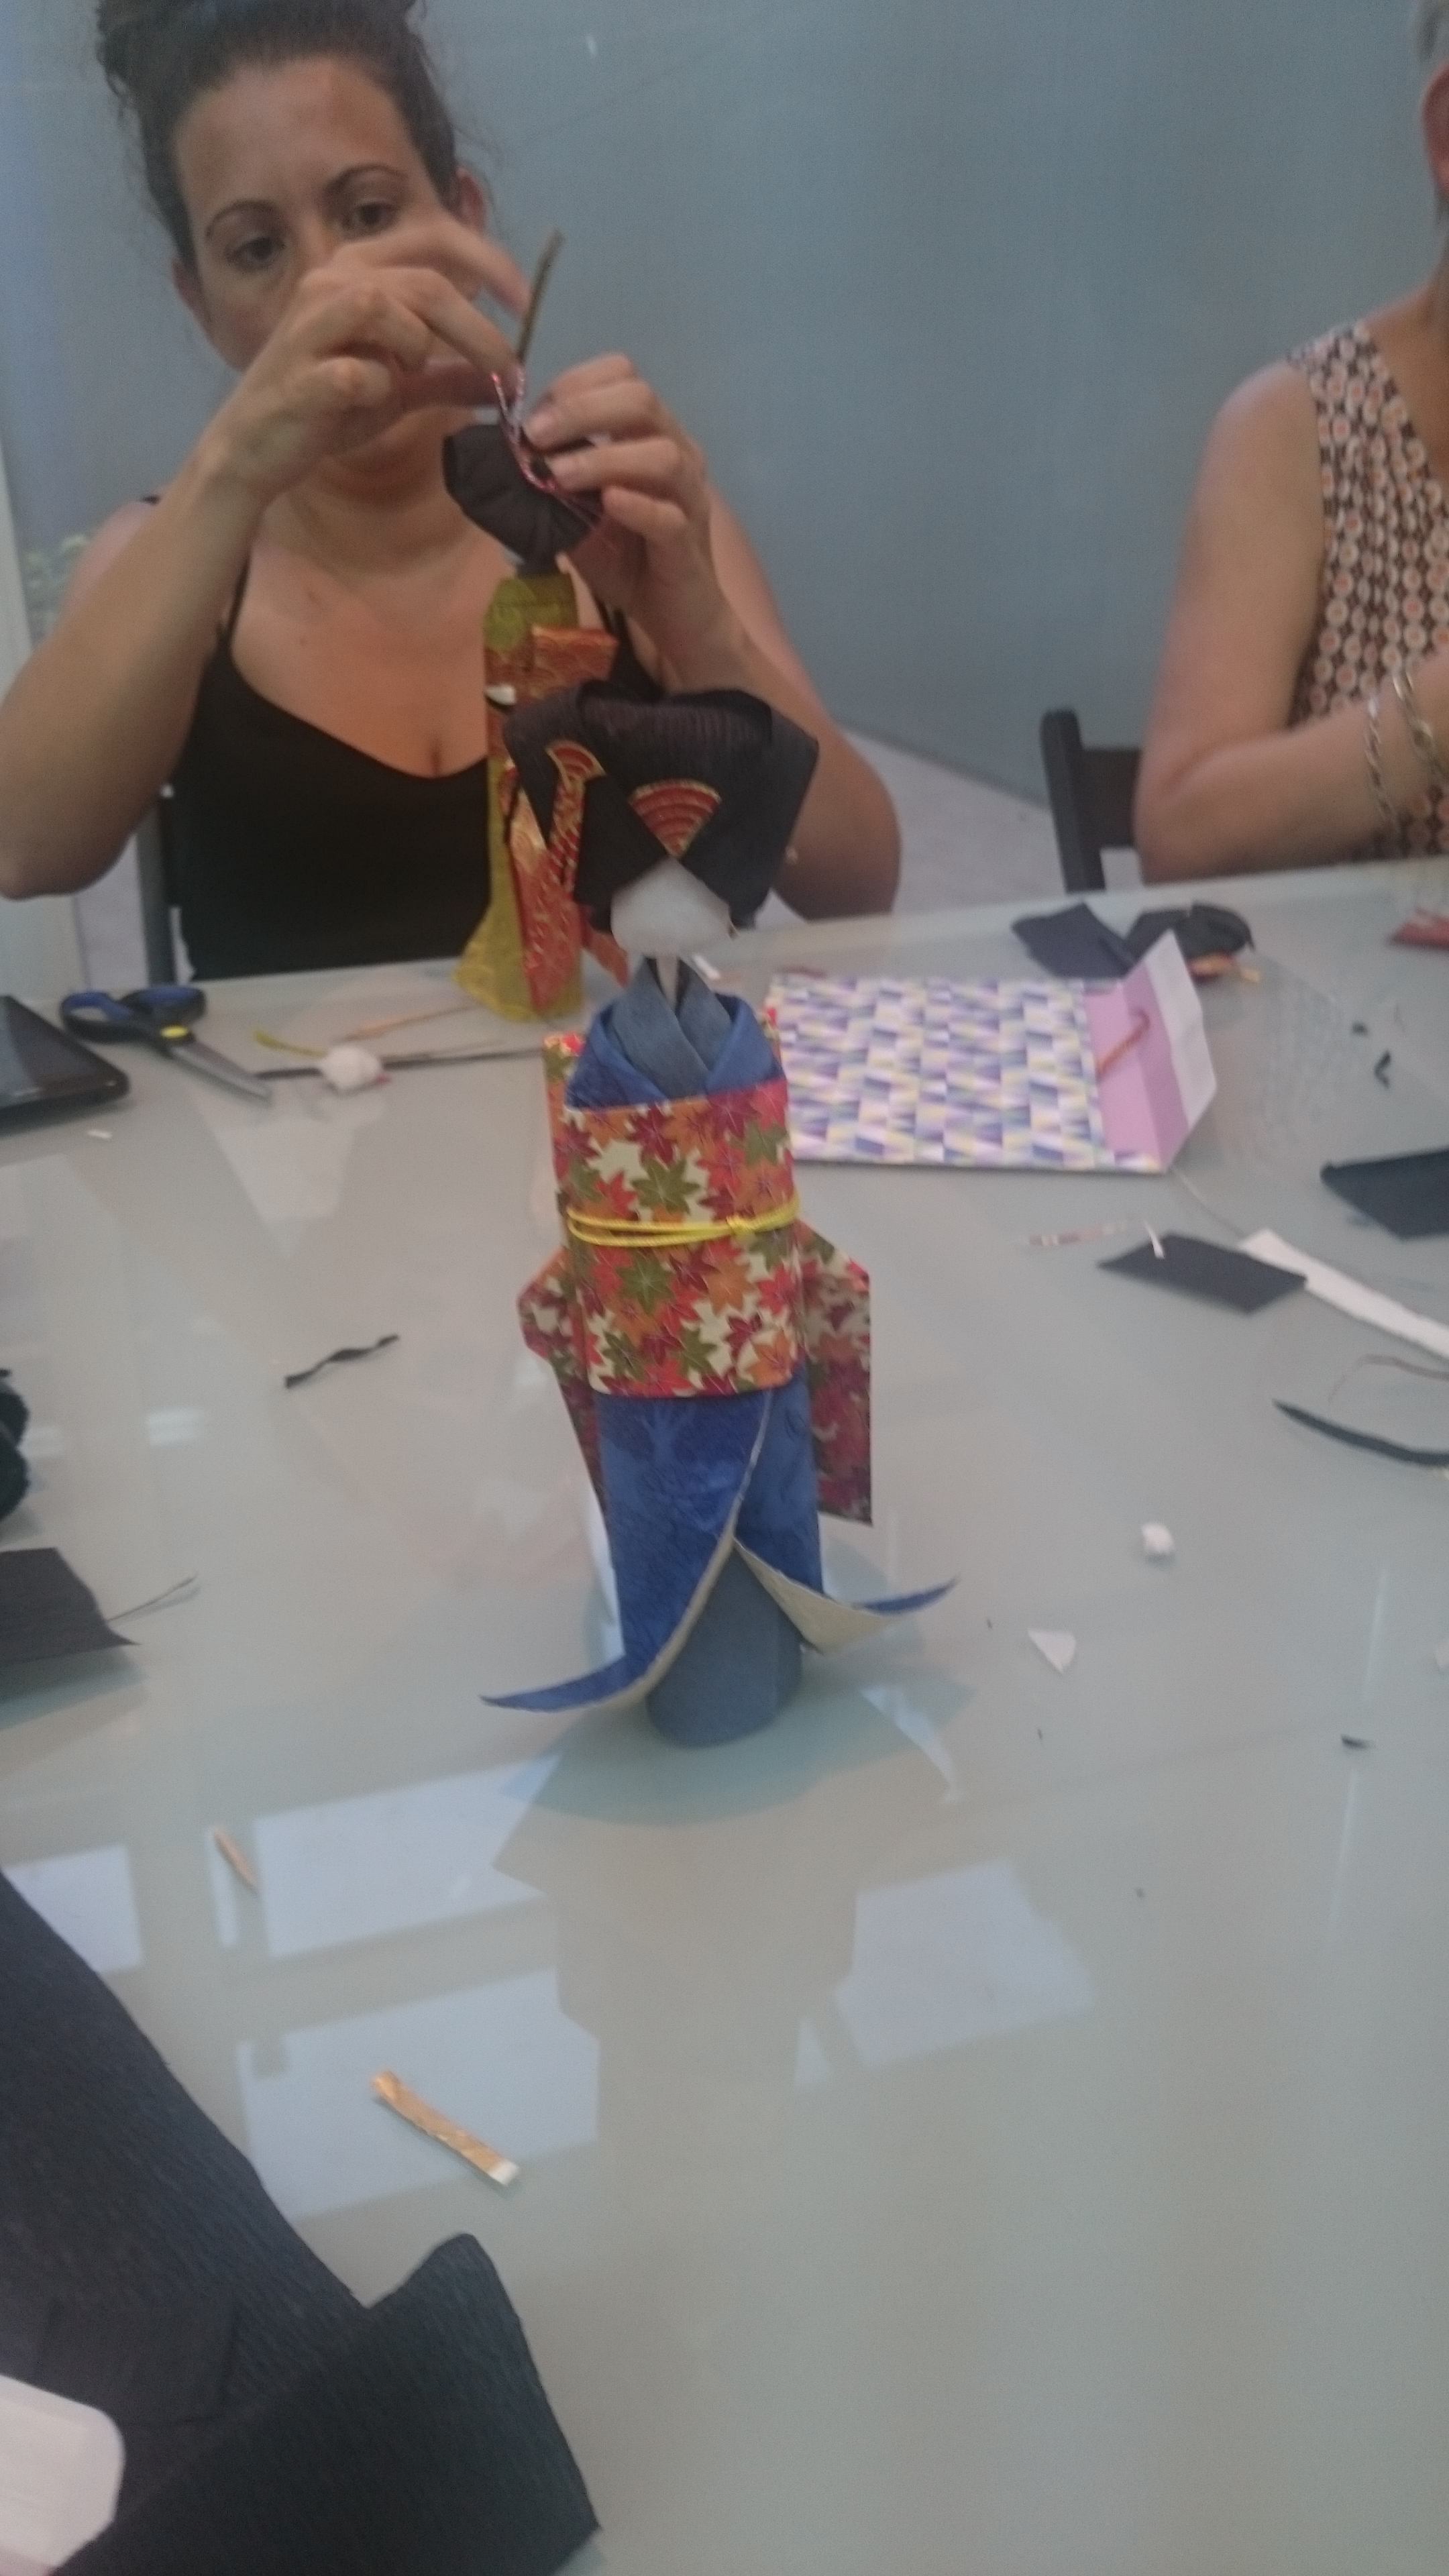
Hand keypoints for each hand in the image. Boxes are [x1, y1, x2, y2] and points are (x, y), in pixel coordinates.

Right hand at [206, 216, 529, 504]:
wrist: (258, 448)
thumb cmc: (330, 409)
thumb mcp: (401, 390)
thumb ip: (450, 377)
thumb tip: (510, 378)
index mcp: (358, 271)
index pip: (433, 237)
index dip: (487, 260)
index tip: (524, 303)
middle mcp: (330, 281)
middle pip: (424, 283)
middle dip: (477, 332)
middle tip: (509, 372)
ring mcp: (310, 324)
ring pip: (386, 307)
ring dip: (417, 348)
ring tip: (407, 378)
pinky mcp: (301, 372)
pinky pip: (360, 372)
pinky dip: (379, 389)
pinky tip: (369, 403)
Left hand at [525, 357, 744, 684]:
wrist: (674, 619)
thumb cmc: (628, 560)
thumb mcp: (579, 512)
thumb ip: (555, 480)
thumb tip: (505, 454)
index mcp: (652, 435)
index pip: (624, 377)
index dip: (576, 384)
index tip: (534, 415)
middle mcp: (678, 454)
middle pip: (642, 400)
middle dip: (582, 409)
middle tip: (535, 435)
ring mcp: (689, 498)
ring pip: (662, 455)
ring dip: (604, 458)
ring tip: (558, 475)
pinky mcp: (688, 544)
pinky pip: (669, 517)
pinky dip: (637, 506)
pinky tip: (606, 503)